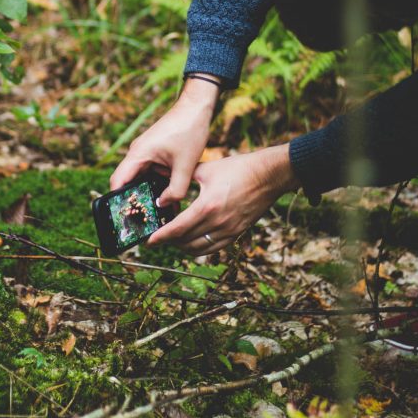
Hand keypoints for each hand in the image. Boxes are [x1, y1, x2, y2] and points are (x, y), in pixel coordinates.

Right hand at [109, 76, 220, 207]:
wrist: (197, 107)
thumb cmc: (189, 130)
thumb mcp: (185, 165)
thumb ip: (175, 190)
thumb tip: (164, 205)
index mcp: (138, 154)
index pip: (117, 181)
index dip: (117, 200)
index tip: (123, 217)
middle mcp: (138, 153)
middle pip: (127, 182)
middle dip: (133, 200)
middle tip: (141, 221)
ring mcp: (146, 152)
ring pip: (140, 178)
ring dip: (147, 192)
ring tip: (155, 213)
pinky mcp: (155, 152)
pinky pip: (150, 172)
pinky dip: (155, 184)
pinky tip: (167, 197)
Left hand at [147, 144, 298, 254]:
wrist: (268, 176)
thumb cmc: (238, 169)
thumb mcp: (207, 169)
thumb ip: (183, 178)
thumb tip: (162, 178)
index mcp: (207, 206)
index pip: (178, 228)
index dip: (161, 236)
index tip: (149, 240)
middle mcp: (218, 223)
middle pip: (186, 241)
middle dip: (169, 241)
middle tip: (157, 237)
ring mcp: (229, 231)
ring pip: (199, 249)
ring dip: (183, 247)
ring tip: (172, 239)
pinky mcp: (237, 233)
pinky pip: (213, 248)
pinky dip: (199, 248)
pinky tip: (192, 241)